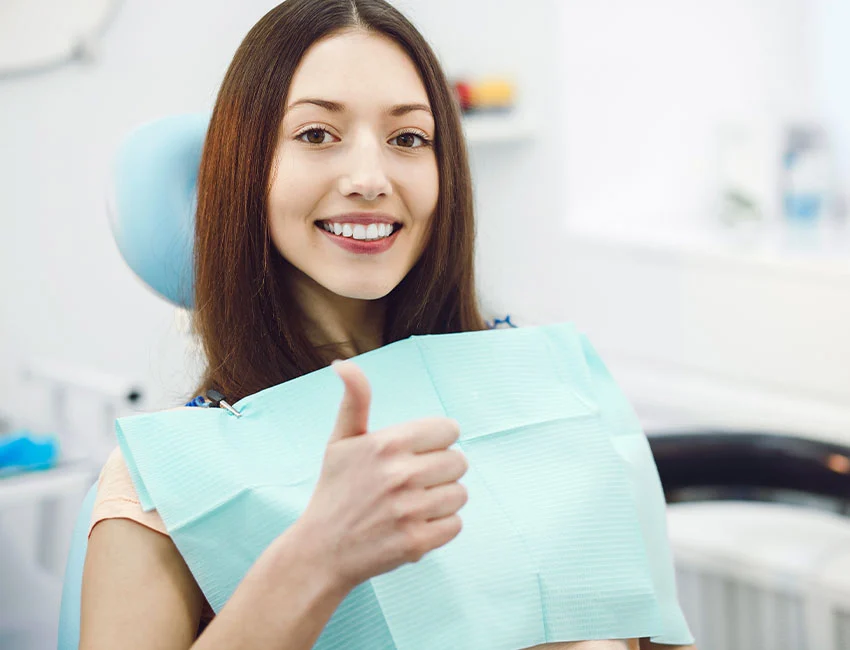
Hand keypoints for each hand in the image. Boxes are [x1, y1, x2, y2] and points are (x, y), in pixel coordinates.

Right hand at [300, 359, 467, 590]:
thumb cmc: (334, 492)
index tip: (419, 453)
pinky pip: (456, 525)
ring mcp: (409, 510)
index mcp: (386, 443)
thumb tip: (343, 363)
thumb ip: (354, 400)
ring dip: (442, 500)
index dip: (437, 441)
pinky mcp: (416, 542)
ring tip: (413, 505)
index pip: (450, 430)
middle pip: (459, 461)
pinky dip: (440, 527)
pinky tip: (415, 525)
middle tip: (414, 482)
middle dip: (442, 471)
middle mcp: (400, 474)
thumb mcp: (340, 441)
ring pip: (460, 494)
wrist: (320, 551)